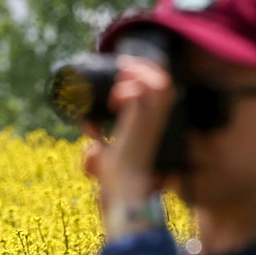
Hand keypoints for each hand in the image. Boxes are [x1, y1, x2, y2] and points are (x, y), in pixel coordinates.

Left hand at [80, 55, 174, 213]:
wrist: (124, 188)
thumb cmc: (118, 176)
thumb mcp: (109, 154)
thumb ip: (100, 146)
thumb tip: (89, 139)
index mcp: (153, 121)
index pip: (162, 89)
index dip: (147, 73)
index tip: (123, 73)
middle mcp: (157, 118)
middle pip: (166, 80)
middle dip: (145, 67)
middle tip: (122, 70)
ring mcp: (152, 120)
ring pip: (160, 83)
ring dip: (139, 74)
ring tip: (120, 79)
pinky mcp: (142, 124)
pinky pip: (141, 94)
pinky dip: (126, 90)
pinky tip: (114, 102)